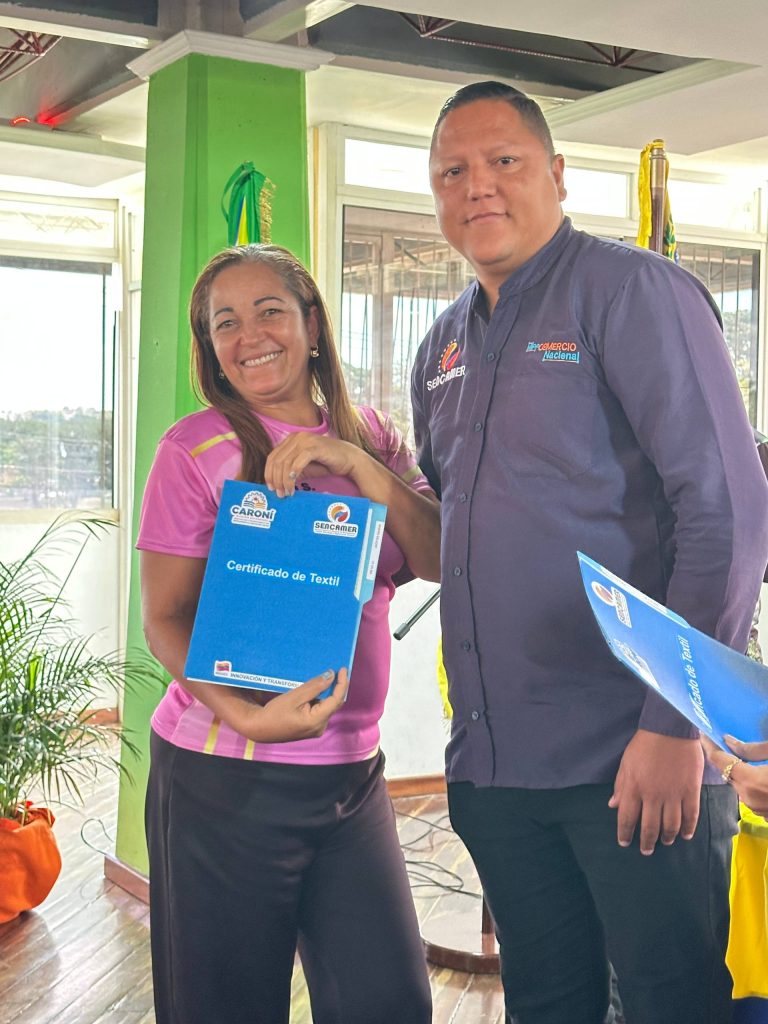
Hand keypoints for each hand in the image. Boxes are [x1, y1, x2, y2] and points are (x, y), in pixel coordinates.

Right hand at [233, 668, 348, 741]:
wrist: (260, 728)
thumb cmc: (274, 712)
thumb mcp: (294, 696)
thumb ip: (314, 687)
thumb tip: (331, 676)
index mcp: (317, 721)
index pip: (336, 699)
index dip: (342, 683)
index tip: (343, 669)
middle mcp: (320, 727)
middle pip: (334, 704)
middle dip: (336, 687)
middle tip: (337, 670)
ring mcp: (316, 729)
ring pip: (327, 706)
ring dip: (327, 693)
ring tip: (325, 677)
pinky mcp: (311, 727)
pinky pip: (320, 710)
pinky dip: (319, 699)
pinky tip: (315, 690)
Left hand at [264, 434, 363, 495]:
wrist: (349, 459)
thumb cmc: (326, 463)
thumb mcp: (304, 467)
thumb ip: (289, 471)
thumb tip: (275, 483)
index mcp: (291, 439)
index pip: (272, 456)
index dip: (268, 473)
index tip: (270, 488)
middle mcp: (296, 437)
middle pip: (277, 460)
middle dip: (276, 479)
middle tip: (279, 493)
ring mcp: (305, 440)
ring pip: (286, 462)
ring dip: (284, 480)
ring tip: (287, 492)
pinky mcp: (315, 446)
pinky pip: (299, 461)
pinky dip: (293, 473)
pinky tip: (293, 483)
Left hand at [608, 729, 703, 854]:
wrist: (670, 729)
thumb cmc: (644, 745)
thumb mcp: (626, 763)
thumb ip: (620, 786)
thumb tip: (613, 805)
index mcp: (633, 788)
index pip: (627, 818)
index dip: (625, 833)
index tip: (625, 843)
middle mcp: (652, 795)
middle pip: (649, 827)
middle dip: (646, 842)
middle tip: (646, 850)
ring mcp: (673, 794)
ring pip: (670, 825)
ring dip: (667, 838)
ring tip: (665, 843)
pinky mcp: (690, 791)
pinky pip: (690, 816)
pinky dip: (688, 829)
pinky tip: (685, 835)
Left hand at [701, 734, 767, 817]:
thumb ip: (753, 749)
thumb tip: (729, 742)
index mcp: (750, 782)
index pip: (718, 760)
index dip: (709, 745)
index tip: (703, 734)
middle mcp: (749, 798)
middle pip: (728, 773)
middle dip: (725, 759)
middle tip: (726, 743)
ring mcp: (757, 809)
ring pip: (740, 784)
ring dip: (741, 773)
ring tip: (748, 759)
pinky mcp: (765, 815)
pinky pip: (751, 795)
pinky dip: (751, 785)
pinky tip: (762, 776)